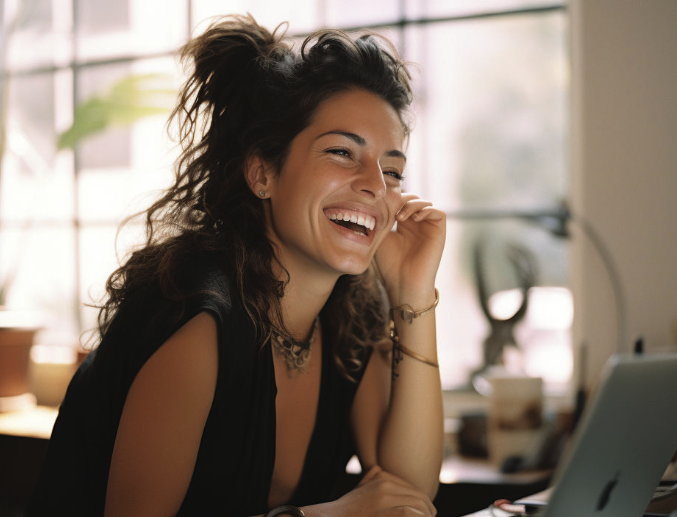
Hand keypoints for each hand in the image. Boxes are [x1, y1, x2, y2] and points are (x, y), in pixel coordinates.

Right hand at [305, 466, 436, 515]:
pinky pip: (410, 513)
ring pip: (417, 505)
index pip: (412, 488)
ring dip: (425, 514)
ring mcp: (384, 499)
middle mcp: (385, 485)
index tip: (427, 510)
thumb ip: (369, 478)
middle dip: (427, 509)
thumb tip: (377, 468)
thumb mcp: (359, 488)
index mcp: (382, 478)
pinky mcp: (384, 512)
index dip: (422, 501)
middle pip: (418, 496)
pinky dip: (418, 516)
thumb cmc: (346, 508)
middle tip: (431, 516)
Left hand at [375, 194, 445, 305]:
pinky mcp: (439, 233)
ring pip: (426, 203)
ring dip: (413, 205)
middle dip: (403, 200)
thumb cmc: (390, 264)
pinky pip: (439, 213)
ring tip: (401, 217)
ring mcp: (428, 228)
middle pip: (414, 199)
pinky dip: (428, 210)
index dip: (394, 199)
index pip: (402, 201)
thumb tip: (381, 201)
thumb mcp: (381, 237)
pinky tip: (415, 219)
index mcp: (403, 225)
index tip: (382, 206)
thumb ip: (384, 218)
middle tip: (392, 210)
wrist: (403, 283)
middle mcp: (417, 225)